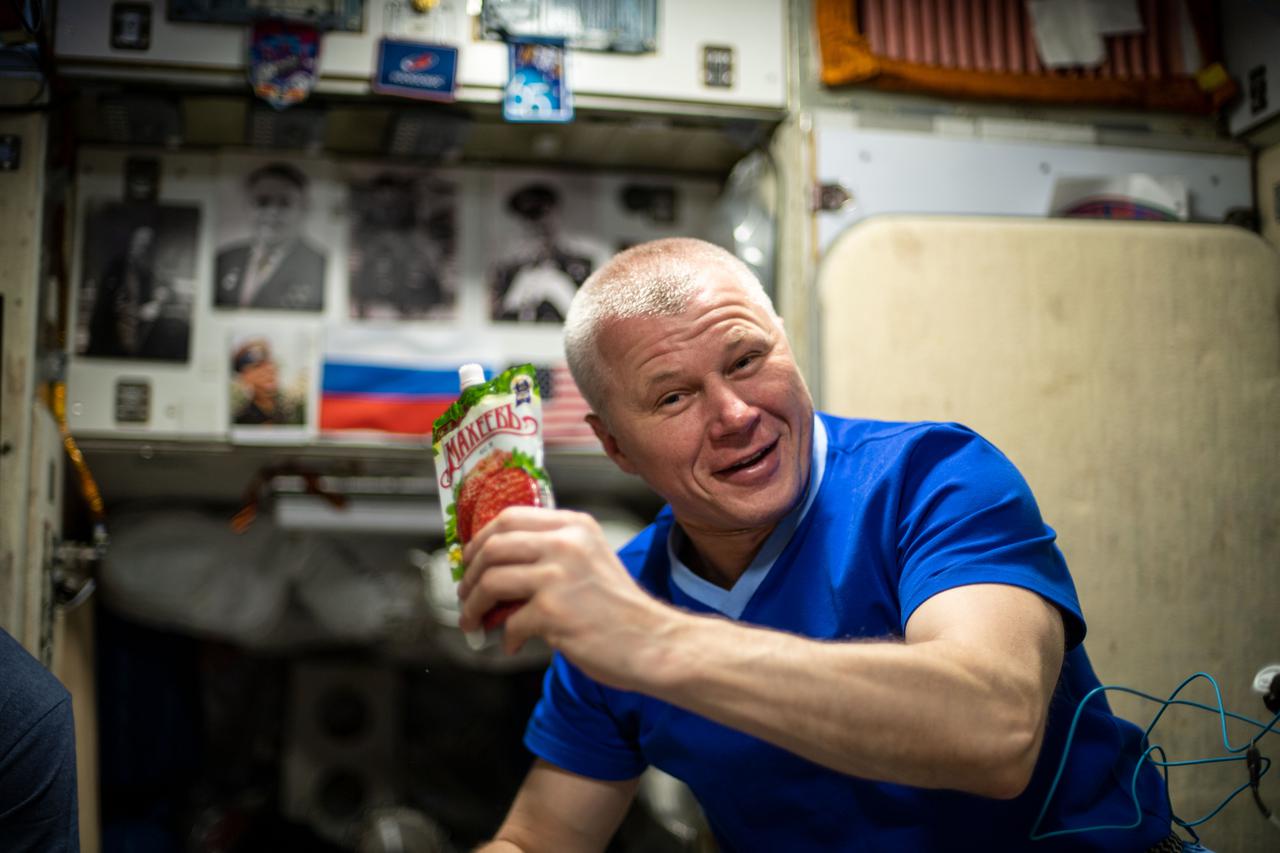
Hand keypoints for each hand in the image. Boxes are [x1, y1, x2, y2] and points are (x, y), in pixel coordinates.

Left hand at [457, 506, 674, 690]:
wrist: (654, 642)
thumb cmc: (620, 609)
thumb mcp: (590, 560)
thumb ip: (551, 554)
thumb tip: (497, 567)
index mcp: (574, 526)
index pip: (509, 517)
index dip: (480, 538)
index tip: (471, 559)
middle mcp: (565, 544)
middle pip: (493, 545)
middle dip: (470, 573)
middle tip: (465, 593)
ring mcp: (558, 576)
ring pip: (492, 581)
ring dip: (474, 606)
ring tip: (475, 622)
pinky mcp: (553, 611)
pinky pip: (510, 622)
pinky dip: (505, 637)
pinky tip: (513, 644)